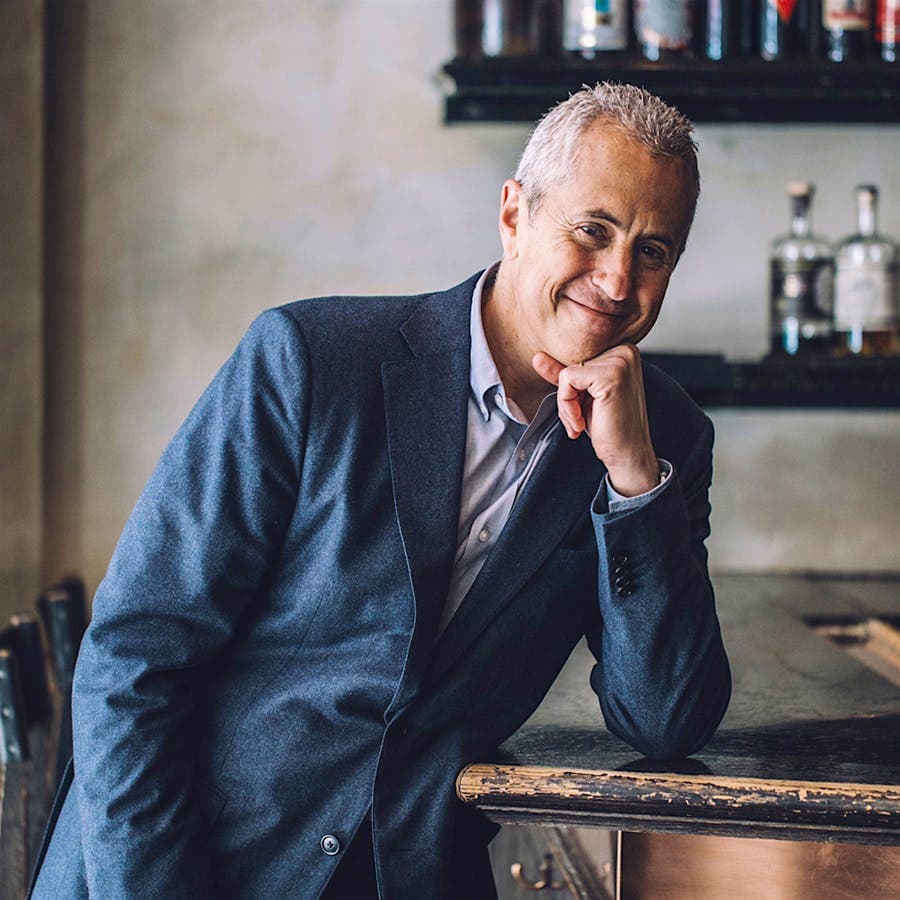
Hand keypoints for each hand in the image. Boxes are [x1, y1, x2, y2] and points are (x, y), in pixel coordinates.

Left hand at [532, 344, 658, 497]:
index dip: (572, 388)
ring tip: (580, 423)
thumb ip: (564, 374)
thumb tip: (538, 357)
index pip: (576, 358)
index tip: (582, 409)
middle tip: (580, 420)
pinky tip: (581, 423)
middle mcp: (624, 350)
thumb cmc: (609, 428)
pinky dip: (567, 406)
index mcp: (622, 351)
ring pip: (566, 373)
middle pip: (570, 364)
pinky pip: (567, 380)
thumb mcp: (583, 396)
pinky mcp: (609, 375)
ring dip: (566, 404)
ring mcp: (619, 361)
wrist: (628, 456)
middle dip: (568, 397)